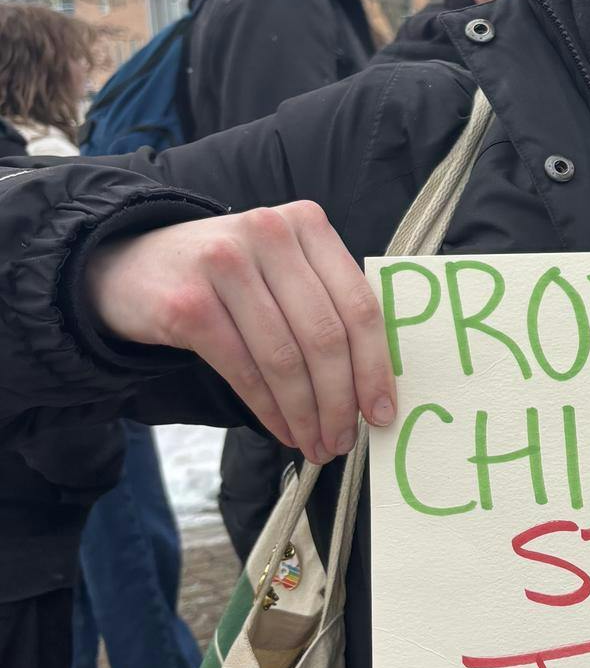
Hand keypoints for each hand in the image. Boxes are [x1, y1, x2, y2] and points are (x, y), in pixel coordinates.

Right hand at [84, 204, 394, 463]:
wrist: (129, 265)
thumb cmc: (225, 276)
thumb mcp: (280, 266)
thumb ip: (327, 301)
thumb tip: (374, 382)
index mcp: (307, 223)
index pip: (358, 303)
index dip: (375, 366)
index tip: (382, 411)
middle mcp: (269, 234)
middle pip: (325, 336)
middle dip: (341, 400)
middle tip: (344, 439)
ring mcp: (225, 265)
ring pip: (286, 360)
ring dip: (306, 414)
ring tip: (316, 444)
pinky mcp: (189, 304)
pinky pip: (245, 371)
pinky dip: (270, 410)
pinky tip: (283, 430)